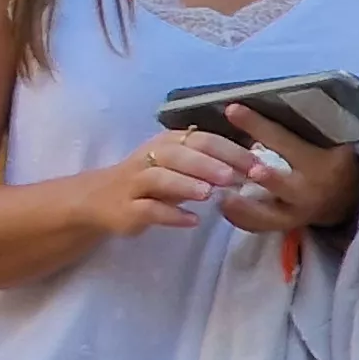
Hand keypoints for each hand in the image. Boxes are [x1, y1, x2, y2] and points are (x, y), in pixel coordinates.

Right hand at [72, 128, 244, 238]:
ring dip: (184, 184)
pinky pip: (147, 209)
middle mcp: (149, 158)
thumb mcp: (178, 163)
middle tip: (236, 177)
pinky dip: (170, 214)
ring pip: (158, 178)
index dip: (230, 150)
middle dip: (208, 164)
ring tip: (209, 195)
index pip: (200, 139)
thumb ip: (211, 159)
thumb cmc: (151, 180)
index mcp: (167, 143)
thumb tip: (257, 159)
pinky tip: (191, 220)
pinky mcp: (126, 209)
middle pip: (177, 154)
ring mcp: (135, 183)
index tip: (258, 165)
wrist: (100, 198)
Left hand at [215, 104, 358, 234]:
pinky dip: (241, 220)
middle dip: (265, 177)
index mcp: (319, 162)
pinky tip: (222, 206)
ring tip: (221, 196)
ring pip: (269, 215)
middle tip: (246, 168)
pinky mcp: (287, 226)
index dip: (258, 125)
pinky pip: (260, 227)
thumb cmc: (329, 158)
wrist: (348, 196)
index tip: (232, 109)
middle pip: (281, 183)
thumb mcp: (329, 140)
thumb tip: (264, 96)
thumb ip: (303, 126)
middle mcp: (308, 190)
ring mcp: (297, 213)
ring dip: (244, 207)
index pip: (284, 141)